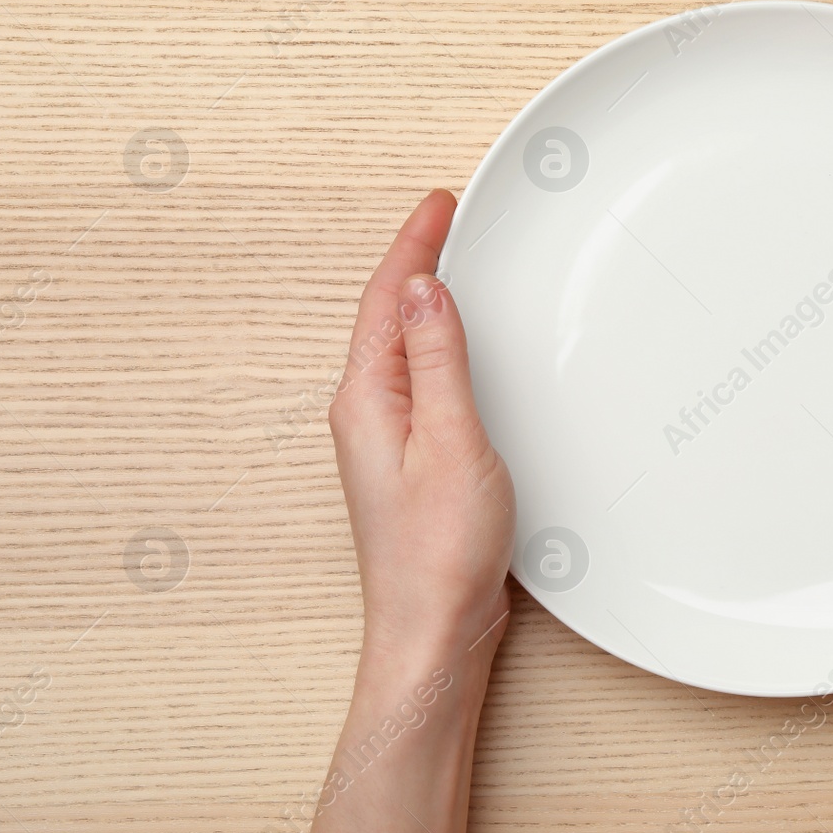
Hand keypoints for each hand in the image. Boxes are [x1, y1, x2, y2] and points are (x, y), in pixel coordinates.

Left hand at [328, 189, 515, 667]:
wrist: (435, 629)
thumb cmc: (439, 552)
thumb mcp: (450, 439)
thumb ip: (438, 360)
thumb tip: (423, 290)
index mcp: (368, 399)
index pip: (386, 299)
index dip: (413, 244)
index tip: (438, 202)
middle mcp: (368, 414)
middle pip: (388, 316)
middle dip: (417, 261)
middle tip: (447, 218)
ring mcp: (388, 440)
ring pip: (405, 347)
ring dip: (428, 302)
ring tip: (455, 265)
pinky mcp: (414, 462)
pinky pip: (423, 380)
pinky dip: (443, 347)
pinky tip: (464, 350)